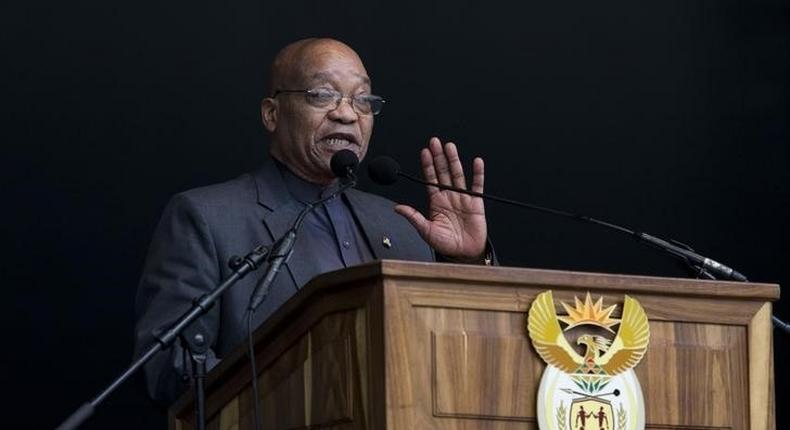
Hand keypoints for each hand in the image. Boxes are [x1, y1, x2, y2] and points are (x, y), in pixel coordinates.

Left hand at [394, 137, 487, 260]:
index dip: (428, 165)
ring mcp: (462, 197)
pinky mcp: (476, 202)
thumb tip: (397, 208)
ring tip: (449, 146)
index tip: (424, 152)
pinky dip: (478, 173)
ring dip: (454, 160)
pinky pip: (477, 185)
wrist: (464, 254)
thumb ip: (413, 217)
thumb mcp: (426, 231)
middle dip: (438, 157)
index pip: (430, 179)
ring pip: (457, 174)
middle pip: (443, 172)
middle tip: (435, 141)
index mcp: (436, 201)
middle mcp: (449, 196)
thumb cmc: (444, 244)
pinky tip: (476, 162)